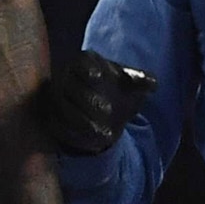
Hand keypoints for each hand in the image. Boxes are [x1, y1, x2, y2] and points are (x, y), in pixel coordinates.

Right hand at [34, 50, 154, 159]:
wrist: (105, 114)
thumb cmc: (119, 92)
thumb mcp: (132, 87)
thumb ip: (141, 81)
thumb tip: (152, 83)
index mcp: (85, 62)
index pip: (80, 60)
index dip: (87, 67)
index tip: (98, 77)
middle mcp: (66, 77)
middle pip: (70, 85)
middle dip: (89, 98)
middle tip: (108, 109)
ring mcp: (56, 98)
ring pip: (62, 108)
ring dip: (82, 121)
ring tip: (105, 133)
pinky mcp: (52, 118)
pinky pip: (56, 126)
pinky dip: (73, 135)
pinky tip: (92, 143)